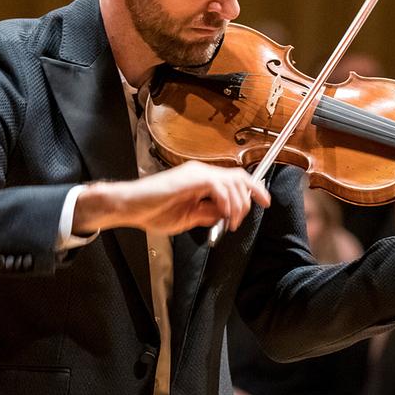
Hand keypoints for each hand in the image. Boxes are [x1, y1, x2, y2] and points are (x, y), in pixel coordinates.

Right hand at [74, 161, 269, 235]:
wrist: (130, 206)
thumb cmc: (153, 211)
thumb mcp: (188, 217)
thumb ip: (208, 213)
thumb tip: (225, 215)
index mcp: (201, 180)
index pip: (235, 178)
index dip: (253, 189)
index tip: (264, 202)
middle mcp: (201, 172)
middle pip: (239, 177)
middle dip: (251, 196)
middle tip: (243, 218)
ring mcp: (196, 173)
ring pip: (232, 182)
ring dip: (237, 205)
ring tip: (230, 222)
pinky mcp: (190, 178)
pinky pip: (218, 186)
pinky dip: (225, 201)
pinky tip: (222, 213)